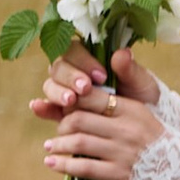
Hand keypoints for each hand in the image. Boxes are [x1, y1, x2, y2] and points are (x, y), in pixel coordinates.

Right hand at [29, 40, 160, 123]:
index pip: (76, 50)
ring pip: (51, 85)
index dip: (84, 60)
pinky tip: (38, 107)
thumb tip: (121, 53)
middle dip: (70, 77)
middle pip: (59, 66)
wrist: (142, 129)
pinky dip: (41, 107)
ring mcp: (65, 93)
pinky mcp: (61, 113)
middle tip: (85, 89)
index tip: (101, 76)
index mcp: (91, 59)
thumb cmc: (142, 99)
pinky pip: (46, 108)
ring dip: (58, 92)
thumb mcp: (141, 84)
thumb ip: (130, 70)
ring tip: (71, 102)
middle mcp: (74, 73)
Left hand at [40, 57, 164, 179]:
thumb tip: (88, 88)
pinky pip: (84, 167)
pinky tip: (52, 163)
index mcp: (130, 109)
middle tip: (58, 131)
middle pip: (79, 119)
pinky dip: (64, 165)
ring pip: (78, 142)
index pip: (90, 97)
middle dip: (62, 125)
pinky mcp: (118, 174)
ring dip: (58, 145)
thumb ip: (115, 103)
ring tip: (50, 147)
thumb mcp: (142, 113)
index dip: (70, 101)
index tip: (63, 107)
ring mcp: (121, 151)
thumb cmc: (156, 141)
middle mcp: (125, 128)